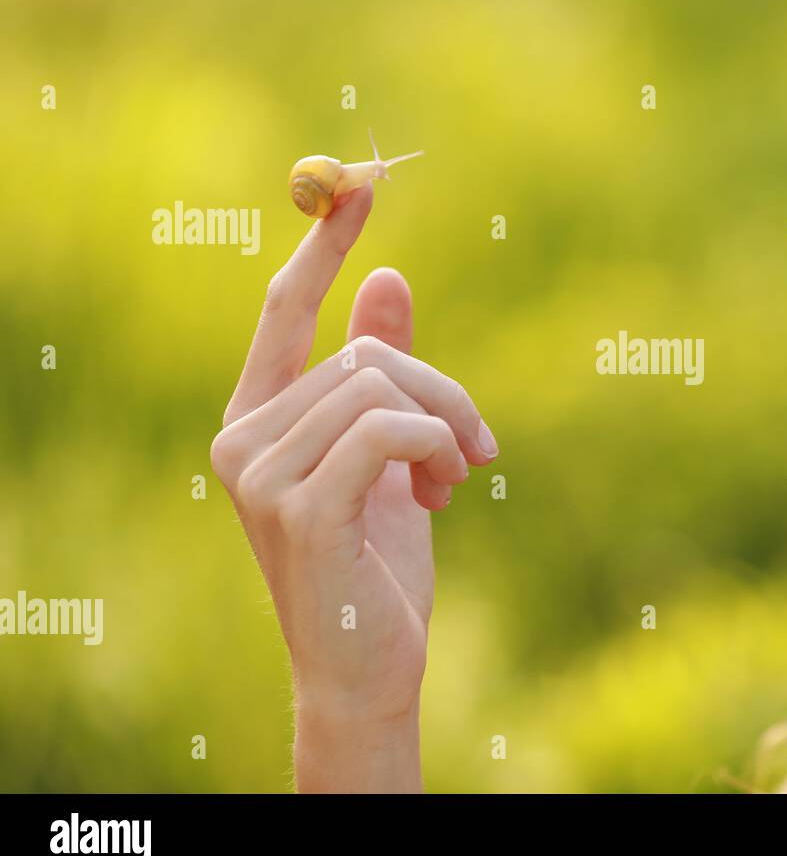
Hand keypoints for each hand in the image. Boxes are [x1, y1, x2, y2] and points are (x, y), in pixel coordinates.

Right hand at [208, 184, 497, 790]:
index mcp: (257, 420)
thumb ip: (382, 372)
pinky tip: (445, 493)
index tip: (361, 189)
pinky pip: (387, 428)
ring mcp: (260, 475)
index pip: (283, 312)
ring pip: (382, 385)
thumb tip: (389, 276)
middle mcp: (242, 439)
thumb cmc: (377, 562)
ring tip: (456, 481)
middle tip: (476, 450)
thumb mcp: (390, 456)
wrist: (369, 665)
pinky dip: (435, 447)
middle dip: (443, 392)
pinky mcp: (299, 509)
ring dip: (447, 425)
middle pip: (365, 354)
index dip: (325, 250)